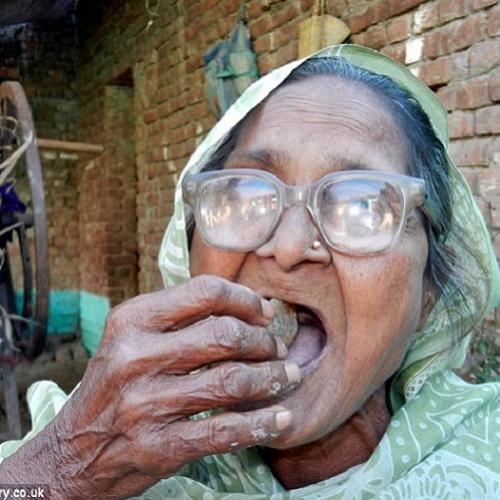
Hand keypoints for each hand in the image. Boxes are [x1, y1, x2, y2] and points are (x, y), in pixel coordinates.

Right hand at [50, 275, 299, 498]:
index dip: (245, 299)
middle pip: (224, 335)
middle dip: (263, 341)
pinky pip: (225, 432)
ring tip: (288, 376)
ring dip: (271, 378)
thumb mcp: (131, 339)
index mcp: (131, 320)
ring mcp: (144, 404)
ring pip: (231, 381)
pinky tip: (281, 418)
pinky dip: (261, 424)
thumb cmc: (113, 385)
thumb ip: (180, 318)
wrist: (71, 453)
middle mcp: (134, 357)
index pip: (205, 292)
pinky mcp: (158, 447)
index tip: (265, 312)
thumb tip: (246, 307)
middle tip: (278, 348)